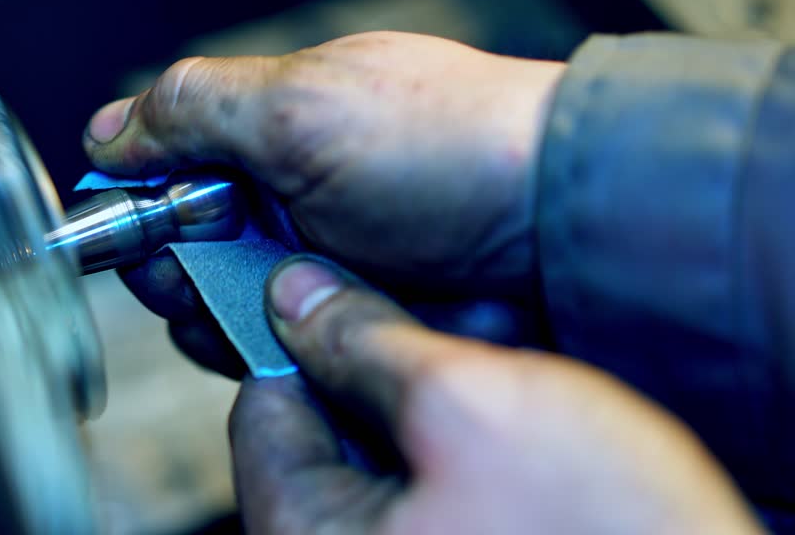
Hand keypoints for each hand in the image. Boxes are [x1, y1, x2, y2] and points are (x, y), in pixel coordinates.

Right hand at [83, 32, 564, 373]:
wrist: (571, 228)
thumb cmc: (458, 148)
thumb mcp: (304, 107)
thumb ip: (194, 109)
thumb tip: (109, 129)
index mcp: (273, 127)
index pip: (165, 169)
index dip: (140, 208)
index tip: (140, 239)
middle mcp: (294, 193)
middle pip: (188, 253)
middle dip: (187, 274)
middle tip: (216, 276)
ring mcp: (329, 260)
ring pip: (232, 312)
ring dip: (234, 320)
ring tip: (278, 309)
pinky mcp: (363, 317)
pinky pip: (288, 350)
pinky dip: (284, 352)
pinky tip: (307, 342)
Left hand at [228, 256, 764, 534]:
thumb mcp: (474, 411)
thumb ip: (367, 345)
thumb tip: (294, 295)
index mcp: (312, 531)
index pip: (264, 402)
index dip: (306, 330)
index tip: (345, 285)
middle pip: (330, 421)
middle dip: (394, 356)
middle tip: (463, 319)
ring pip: (394, 442)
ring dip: (447, 386)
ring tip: (511, 350)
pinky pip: (445, 477)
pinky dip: (479, 431)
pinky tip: (530, 400)